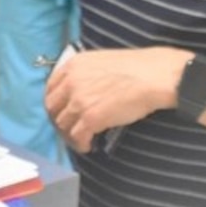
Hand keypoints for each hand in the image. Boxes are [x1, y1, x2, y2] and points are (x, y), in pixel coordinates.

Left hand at [44, 47, 186, 152]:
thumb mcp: (102, 61)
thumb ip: (86, 74)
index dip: (56, 102)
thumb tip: (83, 88)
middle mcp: (71, 82)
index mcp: (73, 66)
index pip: (51, 88)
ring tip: (80, 138)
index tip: (61, 109)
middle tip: (69, 126)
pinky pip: (77, 136)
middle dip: (59, 118)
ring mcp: (79, 101)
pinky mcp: (91, 118)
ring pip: (62, 124)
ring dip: (69, 133)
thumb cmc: (137, 67)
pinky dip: (81, 143)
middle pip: (52, 107)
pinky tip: (88, 145)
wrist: (154, 76)